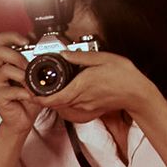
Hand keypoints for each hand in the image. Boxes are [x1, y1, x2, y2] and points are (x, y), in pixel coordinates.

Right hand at [0, 33, 44, 137]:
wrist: (22, 120)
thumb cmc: (28, 97)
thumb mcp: (35, 76)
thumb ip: (36, 62)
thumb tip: (45, 46)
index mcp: (4, 62)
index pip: (2, 40)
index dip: (13, 36)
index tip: (27, 41)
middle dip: (17, 56)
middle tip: (28, 66)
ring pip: (5, 69)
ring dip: (22, 75)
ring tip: (30, 84)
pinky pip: (11, 89)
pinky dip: (24, 93)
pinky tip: (30, 96)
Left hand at [28, 49, 152, 125]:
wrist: (136, 92)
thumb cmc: (122, 75)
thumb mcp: (101, 58)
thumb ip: (80, 57)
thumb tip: (64, 54)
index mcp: (81, 87)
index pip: (53, 99)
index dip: (38, 98)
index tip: (30, 92)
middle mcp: (81, 101)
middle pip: (54, 105)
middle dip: (42, 99)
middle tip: (34, 90)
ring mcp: (85, 109)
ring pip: (62, 109)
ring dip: (53, 102)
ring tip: (47, 93)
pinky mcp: (90, 112)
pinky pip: (71, 112)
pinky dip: (64, 106)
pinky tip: (64, 98)